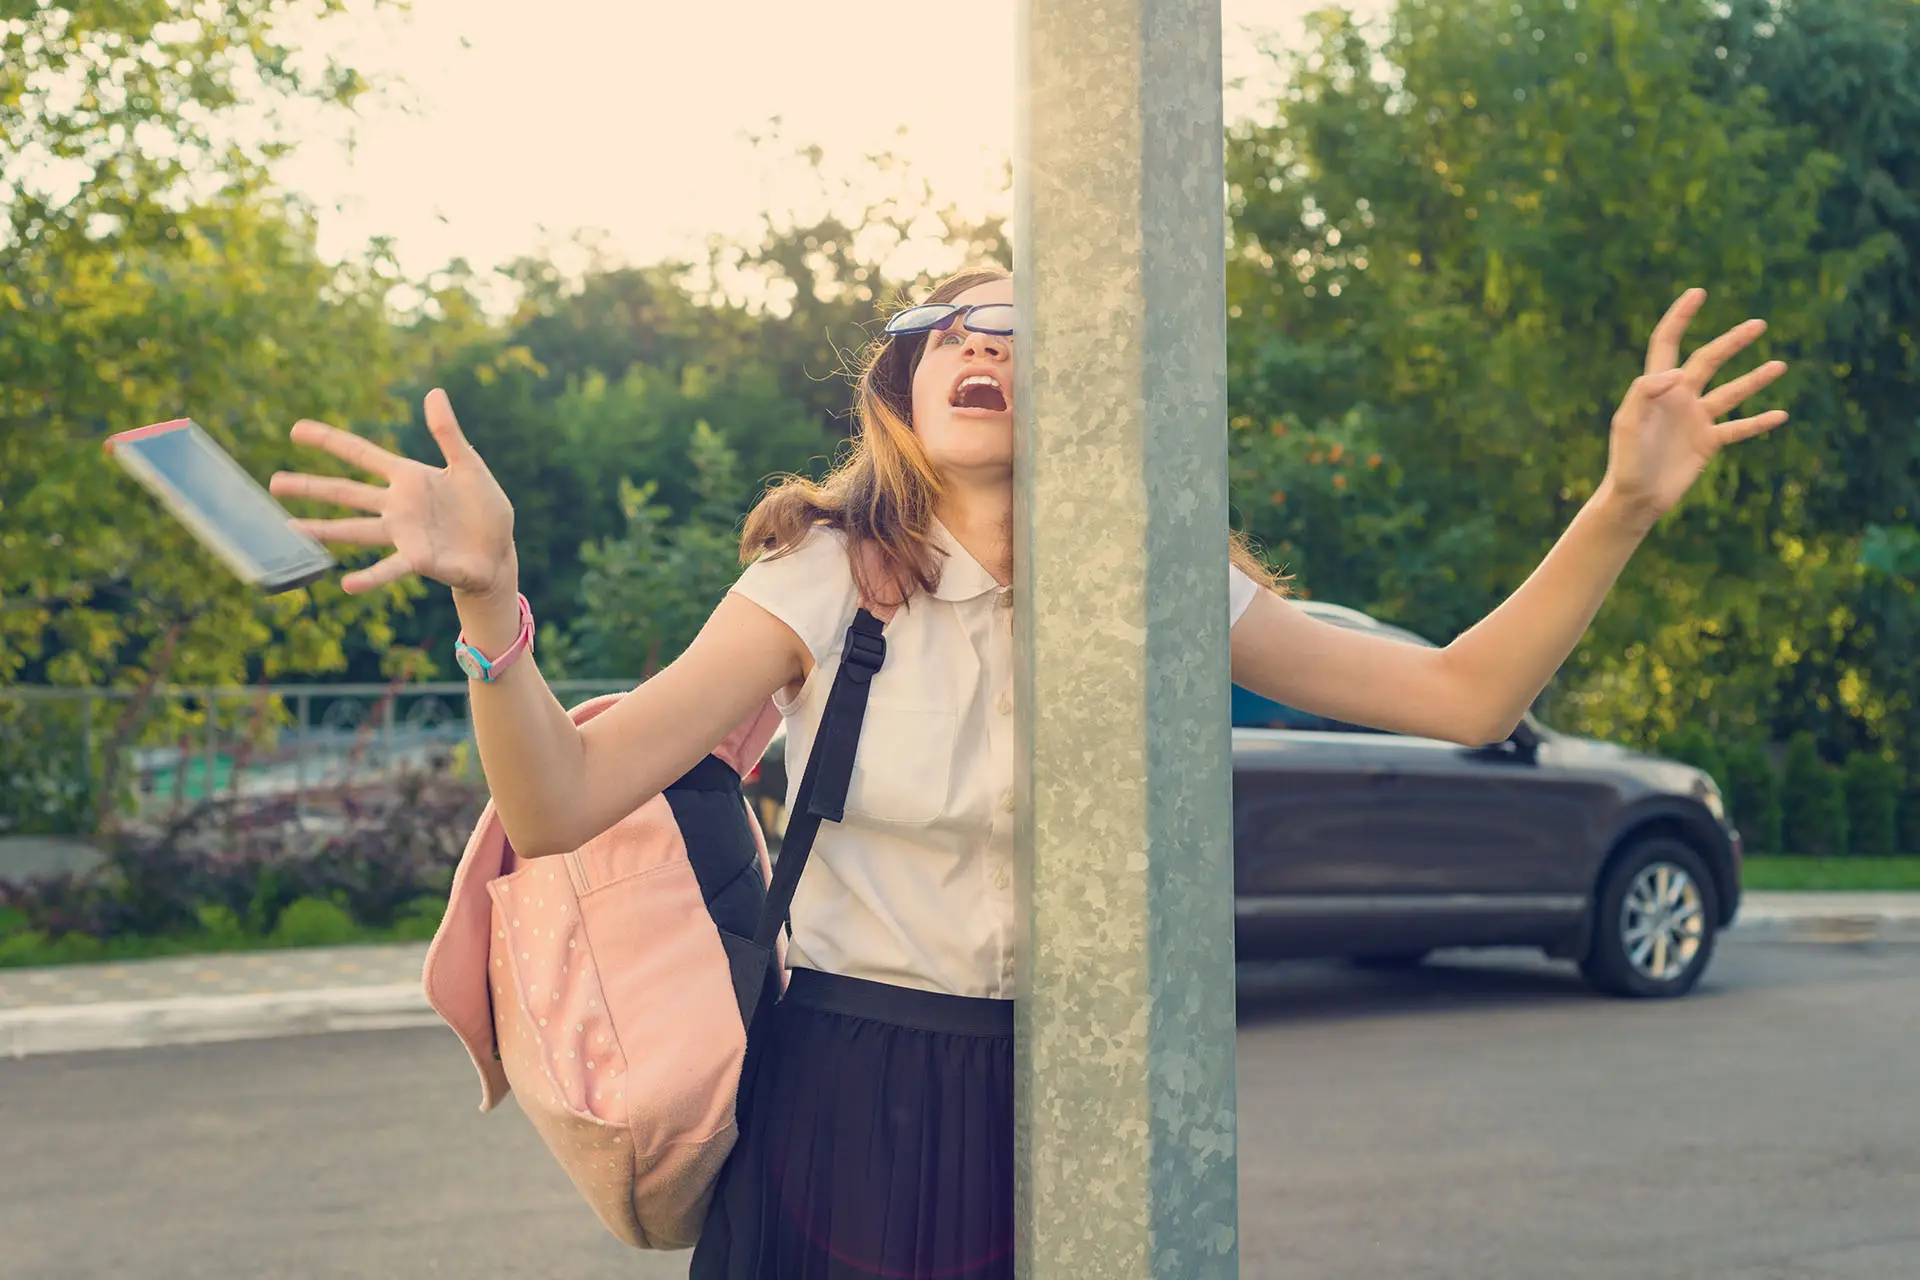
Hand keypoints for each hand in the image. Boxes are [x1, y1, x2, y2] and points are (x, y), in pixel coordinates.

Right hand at [270, 389, 516, 597]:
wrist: (498, 551)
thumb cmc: (483, 508)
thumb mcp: (468, 465)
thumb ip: (447, 432)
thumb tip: (433, 392)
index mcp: (408, 477)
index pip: (361, 454)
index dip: (329, 440)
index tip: (296, 429)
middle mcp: (397, 506)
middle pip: (346, 492)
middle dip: (310, 486)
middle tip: (273, 483)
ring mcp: (403, 534)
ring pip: (355, 530)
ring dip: (323, 530)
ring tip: (290, 528)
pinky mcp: (419, 559)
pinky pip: (389, 568)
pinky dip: (369, 577)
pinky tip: (346, 585)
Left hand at [1599, 288, 1789, 526]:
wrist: (1635, 498)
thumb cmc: (1624, 461)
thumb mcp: (1627, 424)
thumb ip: (1644, 393)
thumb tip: (1676, 372)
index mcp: (1657, 387)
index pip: (1668, 342)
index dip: (1680, 317)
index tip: (1698, 292)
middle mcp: (1679, 397)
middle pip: (1709, 360)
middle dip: (1733, 341)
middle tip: (1759, 324)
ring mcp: (1696, 420)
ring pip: (1731, 392)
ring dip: (1755, 379)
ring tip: (1781, 365)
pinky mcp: (1707, 443)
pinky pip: (1739, 428)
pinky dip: (1759, 422)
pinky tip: (1782, 414)